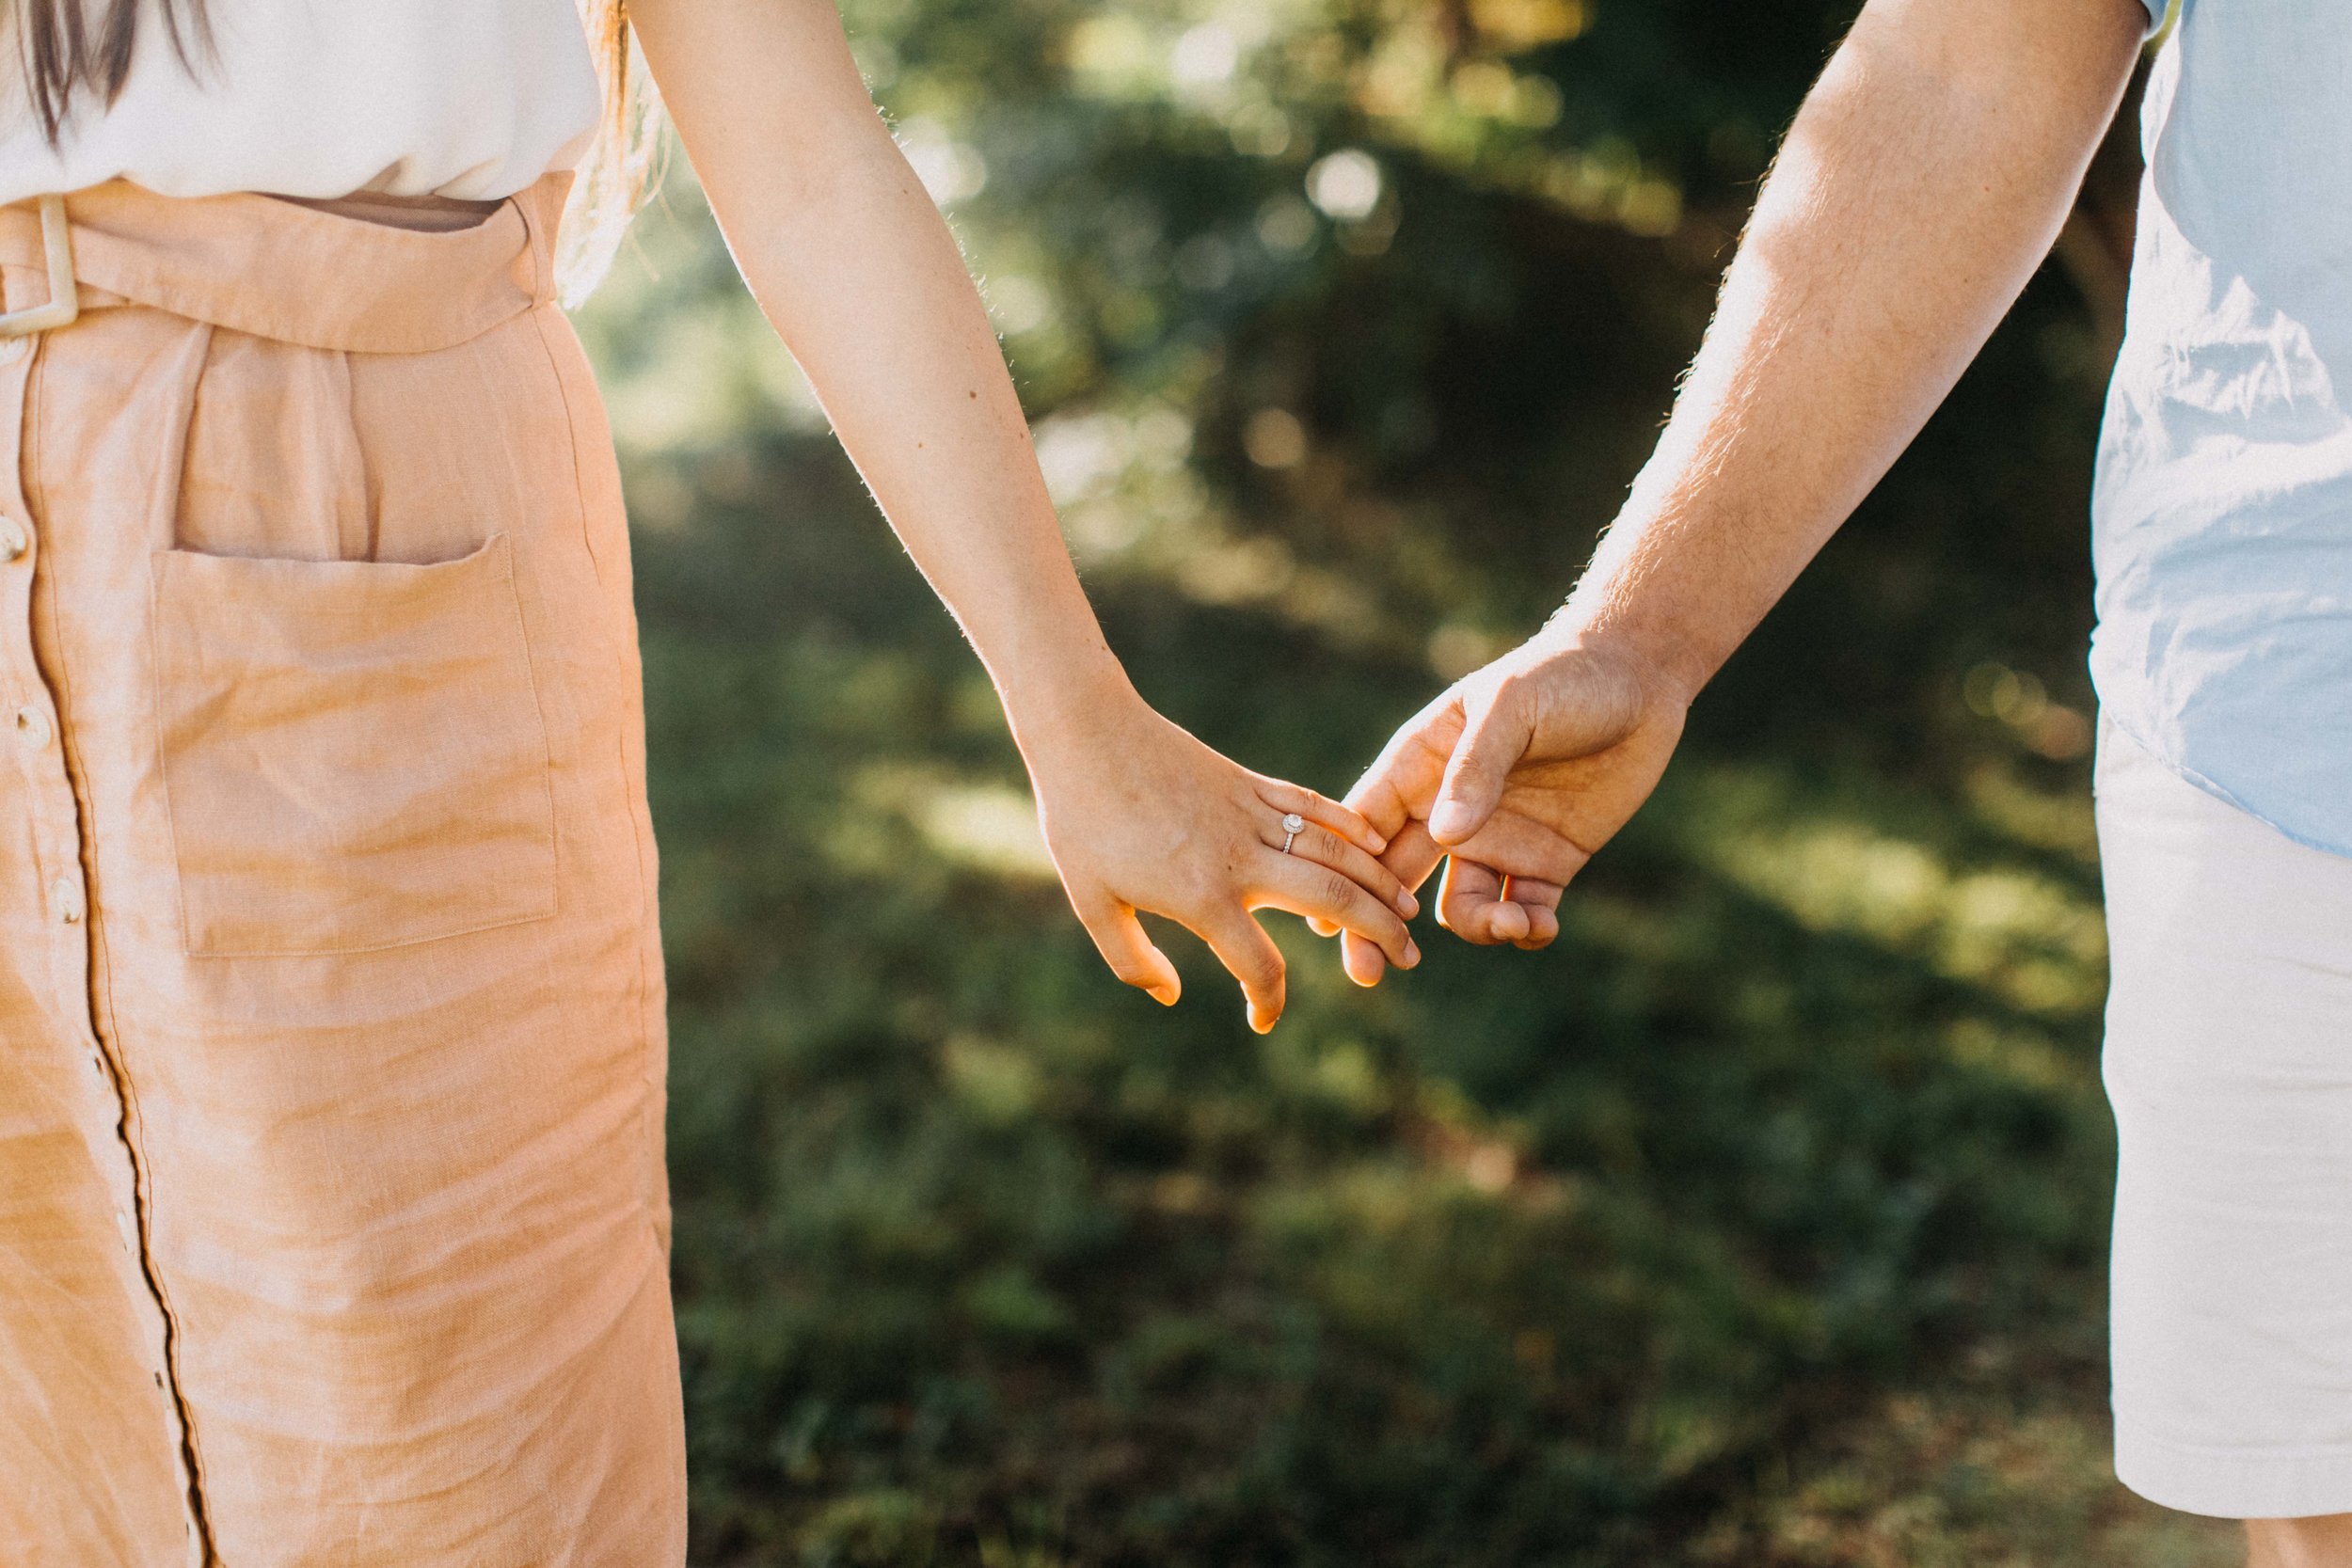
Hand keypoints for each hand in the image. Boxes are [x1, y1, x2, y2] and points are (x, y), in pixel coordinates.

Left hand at [1022, 691, 1422, 1031]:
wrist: (1086, 735)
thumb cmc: (1081, 825)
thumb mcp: (1094, 904)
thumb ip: (1132, 961)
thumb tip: (1171, 997)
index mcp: (1203, 897)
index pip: (1258, 964)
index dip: (1267, 1001)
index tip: (1263, 1018)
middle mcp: (1241, 858)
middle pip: (1332, 900)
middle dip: (1378, 931)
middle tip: (1407, 957)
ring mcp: (1251, 815)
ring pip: (1334, 852)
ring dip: (1378, 882)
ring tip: (1408, 910)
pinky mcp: (1249, 783)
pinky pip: (1312, 807)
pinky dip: (1350, 827)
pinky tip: (1376, 844)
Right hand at [1320, 629, 1687, 982]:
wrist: (1637, 680)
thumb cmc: (1562, 676)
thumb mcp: (1512, 706)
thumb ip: (1476, 768)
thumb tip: (1444, 836)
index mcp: (1421, 765)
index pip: (1365, 823)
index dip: (1342, 869)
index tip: (1327, 916)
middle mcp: (1447, 810)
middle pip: (1394, 879)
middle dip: (1376, 927)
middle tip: (1370, 969)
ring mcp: (1495, 841)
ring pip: (1459, 908)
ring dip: (1477, 928)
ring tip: (1511, 921)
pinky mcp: (1545, 863)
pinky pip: (1521, 913)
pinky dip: (1527, 930)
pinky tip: (1541, 925)